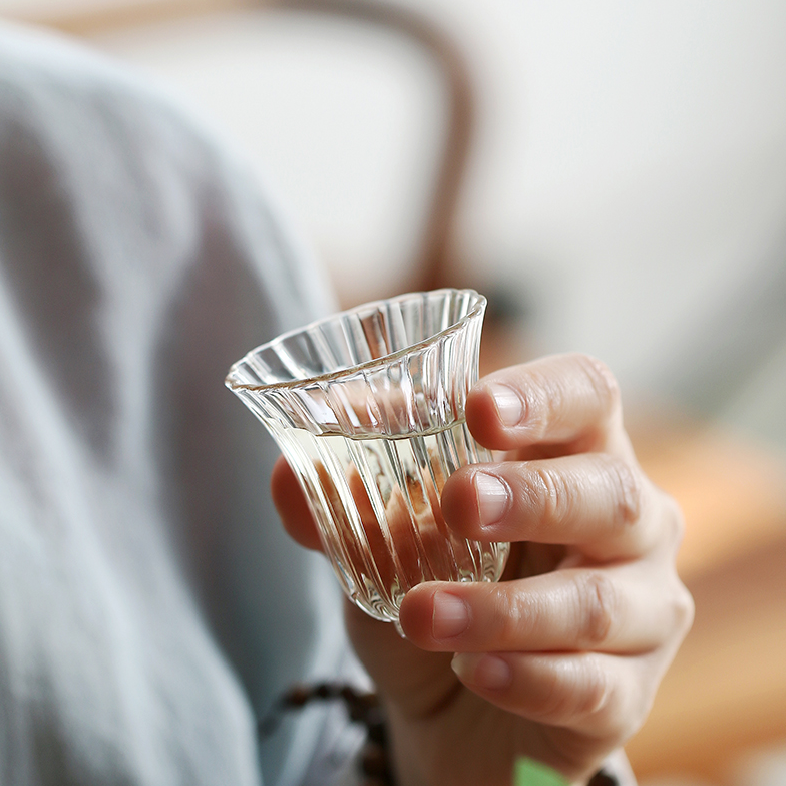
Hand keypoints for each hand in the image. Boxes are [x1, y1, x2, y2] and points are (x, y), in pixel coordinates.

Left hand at [272, 353, 693, 785]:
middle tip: (457, 504)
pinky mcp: (628, 691)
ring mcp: (641, 607)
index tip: (477, 408)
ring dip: (501, 606)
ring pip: (595, 600)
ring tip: (418, 615)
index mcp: (572, 455)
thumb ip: (347, 501)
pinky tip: (476, 672)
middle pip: (610, 491)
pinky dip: (528, 678)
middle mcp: (627, 520)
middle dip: (531, 496)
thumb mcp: (387, 539)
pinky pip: (592, 685)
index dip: (543, 395)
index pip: (586, 395)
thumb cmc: (438, 593)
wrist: (456, 710)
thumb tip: (286, 473)